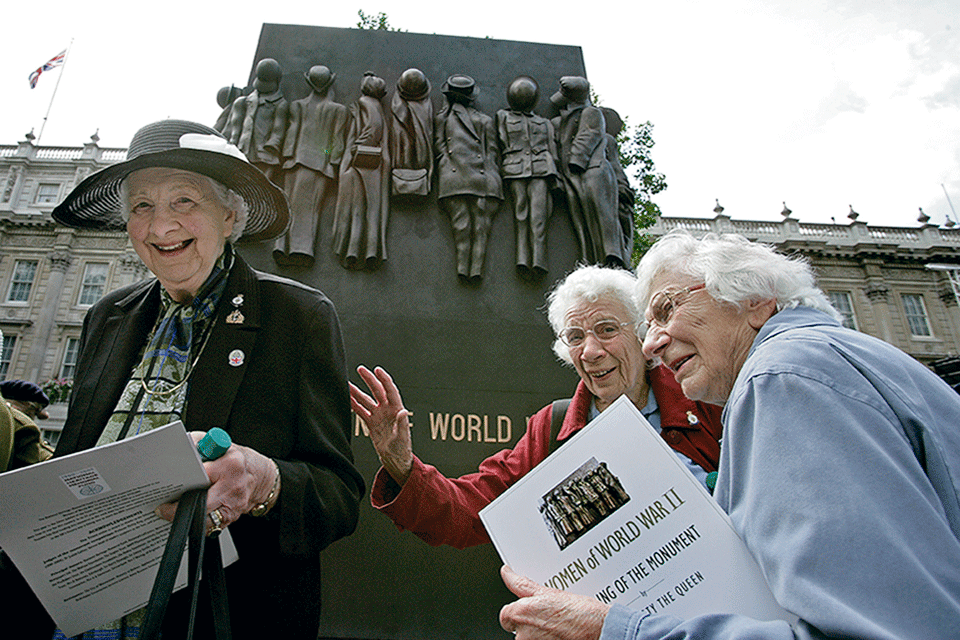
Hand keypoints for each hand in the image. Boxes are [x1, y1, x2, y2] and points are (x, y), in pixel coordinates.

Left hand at [156, 432, 277, 529]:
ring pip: (205, 519)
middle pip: (201, 502)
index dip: (182, 481)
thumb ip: (199, 443)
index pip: (201, 474)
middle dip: (179, 508)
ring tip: (171, 514)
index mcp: (230, 464)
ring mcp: (234, 504)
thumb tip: (177, 448)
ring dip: (187, 518)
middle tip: (164, 508)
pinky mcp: (232, 517)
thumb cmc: (238, 460)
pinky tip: (189, 517)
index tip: (168, 487)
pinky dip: (198, 522)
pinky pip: (211, 526)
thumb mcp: (220, 445)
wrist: (260, 477)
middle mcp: (233, 486)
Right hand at [350, 365, 413, 484]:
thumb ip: (402, 424)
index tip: (377, 370)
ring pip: (366, 400)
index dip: (384, 379)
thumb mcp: (403, 437)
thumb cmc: (402, 448)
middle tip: (360, 369)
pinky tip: (346, 398)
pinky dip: (354, 405)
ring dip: (357, 392)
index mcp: (397, 410)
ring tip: (347, 384)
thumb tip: (403, 411)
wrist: (395, 459)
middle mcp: (387, 410)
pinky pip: (361, 411)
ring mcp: (379, 415)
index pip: (390, 391)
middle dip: (369, 380)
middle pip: (377, 391)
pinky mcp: (371, 423)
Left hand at [499, 566, 608, 639]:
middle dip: (530, 625)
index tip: (528, 611)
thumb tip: (507, 573)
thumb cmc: (580, 613)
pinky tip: (560, 636)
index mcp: (520, 613)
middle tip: (550, 619)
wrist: (600, 630)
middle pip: (518, 629)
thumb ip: (522, 584)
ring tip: (558, 628)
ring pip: (529, 639)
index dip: (518, 612)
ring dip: (539, 635)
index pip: (506, 615)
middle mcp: (523, 633)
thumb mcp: (549, 592)